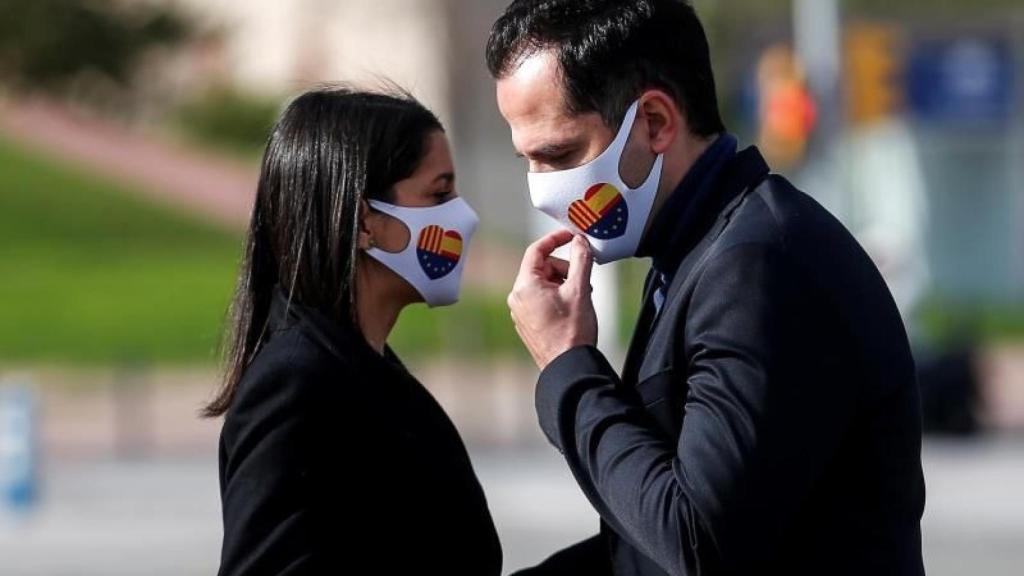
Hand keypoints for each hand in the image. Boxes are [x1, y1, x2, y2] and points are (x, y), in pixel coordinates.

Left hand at [508, 230, 597, 368]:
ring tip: (581, 298)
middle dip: (565, 270)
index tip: (572, 236)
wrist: (568, 366)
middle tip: (584, 281)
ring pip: (543, 284)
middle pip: (542, 268)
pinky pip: (541, 300)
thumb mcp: (580, 289)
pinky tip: (572, 309)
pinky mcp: (527, 324)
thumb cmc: (572, 330)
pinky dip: (558, 297)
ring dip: (563, 284)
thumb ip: (581, 260)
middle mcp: (517, 297)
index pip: (536, 251)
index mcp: (525, 286)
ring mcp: (520, 312)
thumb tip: (580, 241)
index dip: (555, 239)